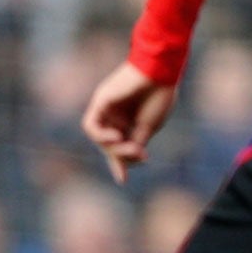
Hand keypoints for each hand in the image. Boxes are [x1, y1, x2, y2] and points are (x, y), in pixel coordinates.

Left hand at [82, 60, 177, 183]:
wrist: (159, 72)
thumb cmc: (159, 96)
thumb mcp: (149, 127)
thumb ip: (135, 143)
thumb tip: (129, 159)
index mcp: (130, 122)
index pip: (120, 147)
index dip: (121, 164)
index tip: (123, 180)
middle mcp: (115, 117)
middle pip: (110, 146)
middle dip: (122, 155)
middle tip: (140, 154)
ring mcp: (106, 110)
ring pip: (100, 139)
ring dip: (114, 147)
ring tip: (130, 145)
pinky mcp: (99, 102)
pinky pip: (91, 126)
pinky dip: (101, 136)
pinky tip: (116, 136)